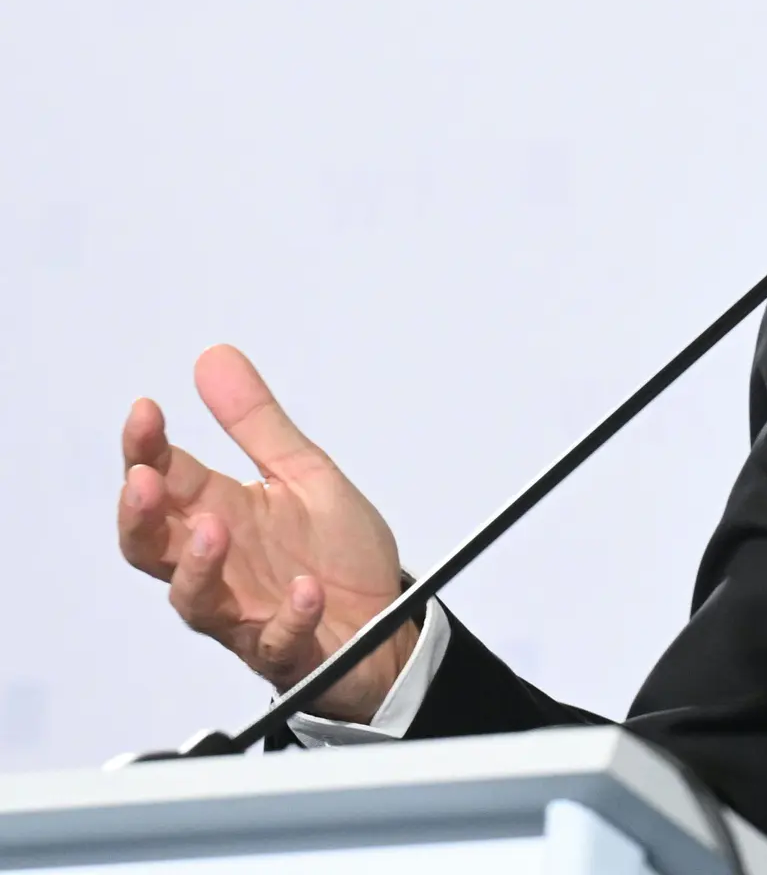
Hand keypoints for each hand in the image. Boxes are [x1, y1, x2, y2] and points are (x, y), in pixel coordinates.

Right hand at [116, 345, 414, 721]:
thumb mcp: (304, 474)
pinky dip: (288, 618)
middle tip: (145, 481)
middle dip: (139, 514)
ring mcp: (245, 611)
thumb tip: (214, 356)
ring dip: (200, 566)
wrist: (386, 624)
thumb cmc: (334, 553)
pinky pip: (275, 641)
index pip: (163, 479)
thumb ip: (258, 424)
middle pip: (150, 546)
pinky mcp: (283, 651)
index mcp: (219, 514)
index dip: (145, 448)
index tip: (147, 409)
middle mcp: (219, 564)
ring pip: (193, 599)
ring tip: (218, 529)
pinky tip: (306, 592)